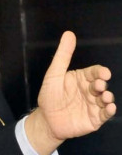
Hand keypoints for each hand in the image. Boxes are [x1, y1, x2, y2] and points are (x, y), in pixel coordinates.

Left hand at [25, 31, 115, 154]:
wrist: (46, 120)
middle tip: (98, 86)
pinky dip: (109, 111)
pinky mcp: (94, 118)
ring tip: (105, 97)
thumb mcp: (54, 75)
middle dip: (101, 84)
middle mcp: (90, 90)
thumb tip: (69, 33)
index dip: (100, 72)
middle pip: (101, 84)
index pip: (95, 72)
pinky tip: (109, 108)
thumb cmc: (49, 96)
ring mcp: (94, 104)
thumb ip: (62, 56)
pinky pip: (105, 114)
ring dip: (108, 97)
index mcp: (82, 79)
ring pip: (105, 99)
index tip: (103, 74)